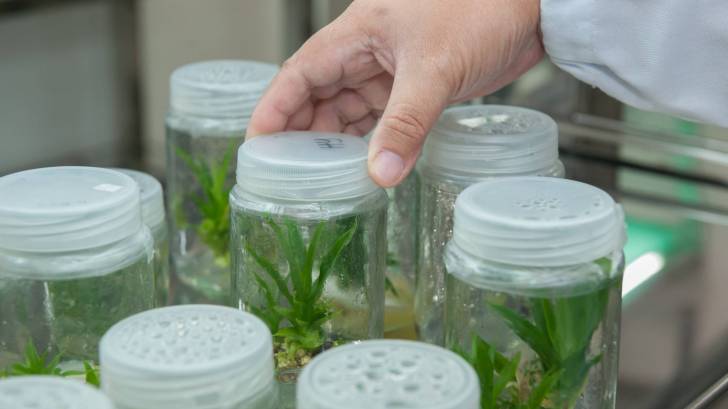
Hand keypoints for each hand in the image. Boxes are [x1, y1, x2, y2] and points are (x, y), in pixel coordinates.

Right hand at [247, 0, 542, 186]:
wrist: (530, 8)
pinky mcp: (416, 85)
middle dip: (303, 133)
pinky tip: (366, 164)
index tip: (257, 142)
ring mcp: (391, 70)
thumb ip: (406, 124)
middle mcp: (367, 52)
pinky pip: (381, 117)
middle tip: (289, 172)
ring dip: (338, 141)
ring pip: (350, 110)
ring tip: (323, 177)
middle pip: (319, 96)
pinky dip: (372, 141)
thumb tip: (380, 174)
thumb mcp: (434, 70)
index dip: (275, 108)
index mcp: (357, 34)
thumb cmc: (481, 9)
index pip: (300, 73)